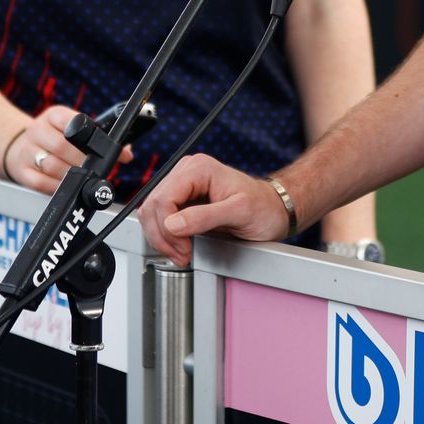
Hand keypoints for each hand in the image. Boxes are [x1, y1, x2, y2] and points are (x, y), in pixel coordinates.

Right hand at [1, 104, 131, 196]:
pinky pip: (41, 183)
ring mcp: (27, 151)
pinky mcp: (21, 171)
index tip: (115, 151)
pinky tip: (67, 187)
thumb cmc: (53, 137)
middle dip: (84, 161)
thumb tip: (126, 152)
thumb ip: (96, 137)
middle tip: (97, 169)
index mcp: (53, 115)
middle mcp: (37, 130)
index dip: (97, 138)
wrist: (16, 145)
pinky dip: (57, 187)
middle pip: (62, 146)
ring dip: (72, 176)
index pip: (74, 122)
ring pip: (52, 166)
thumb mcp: (69, 128)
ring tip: (84, 180)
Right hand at [138, 155, 290, 263]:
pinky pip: (159, 217)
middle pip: (152, 206)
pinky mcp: (181, 199)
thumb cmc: (263, 207)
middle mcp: (186, 172)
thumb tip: (173, 224)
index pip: (163, 198)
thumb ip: (205, 217)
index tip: (184, 248)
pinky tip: (179, 245)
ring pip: (150, 212)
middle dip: (163, 236)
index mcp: (198, 169)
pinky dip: (164, 236)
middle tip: (182, 255)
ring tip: (181, 253)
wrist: (273, 210)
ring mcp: (182, 185)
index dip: (167, 229)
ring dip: (161, 238)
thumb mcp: (239, 212)